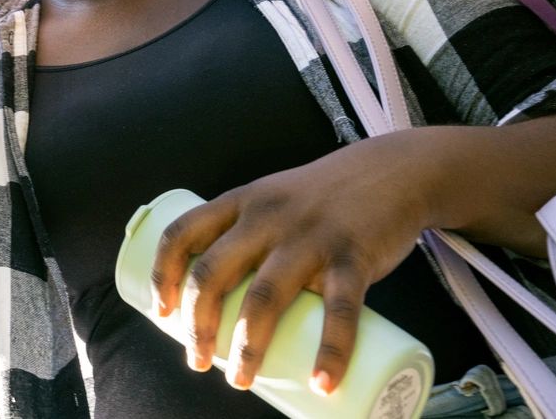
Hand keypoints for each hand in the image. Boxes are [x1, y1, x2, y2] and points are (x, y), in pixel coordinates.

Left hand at [149, 134, 440, 394]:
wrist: (394, 171)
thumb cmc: (325, 198)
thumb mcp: (276, 199)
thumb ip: (250, 235)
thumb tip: (224, 303)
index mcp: (243, 202)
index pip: (184, 233)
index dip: (165, 274)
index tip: (161, 311)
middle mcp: (268, 217)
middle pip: (214, 273)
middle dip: (197, 324)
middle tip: (198, 361)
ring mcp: (310, 237)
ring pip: (264, 297)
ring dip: (246, 347)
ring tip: (240, 379)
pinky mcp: (353, 256)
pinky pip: (340, 310)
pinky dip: (331, 351)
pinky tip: (322, 382)